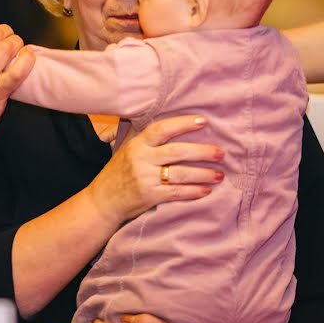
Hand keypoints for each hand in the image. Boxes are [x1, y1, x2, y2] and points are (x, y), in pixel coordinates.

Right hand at [86, 115, 223, 224]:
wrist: (102, 201)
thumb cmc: (118, 173)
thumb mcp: (127, 150)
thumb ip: (147, 140)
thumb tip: (174, 126)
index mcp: (137, 144)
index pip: (162, 129)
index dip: (183, 124)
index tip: (204, 121)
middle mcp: (141, 159)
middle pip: (177, 152)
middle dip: (202, 152)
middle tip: (221, 153)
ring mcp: (145, 178)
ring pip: (181, 174)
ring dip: (203, 174)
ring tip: (219, 174)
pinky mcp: (149, 196)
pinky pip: (177, 193)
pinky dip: (194, 191)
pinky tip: (206, 190)